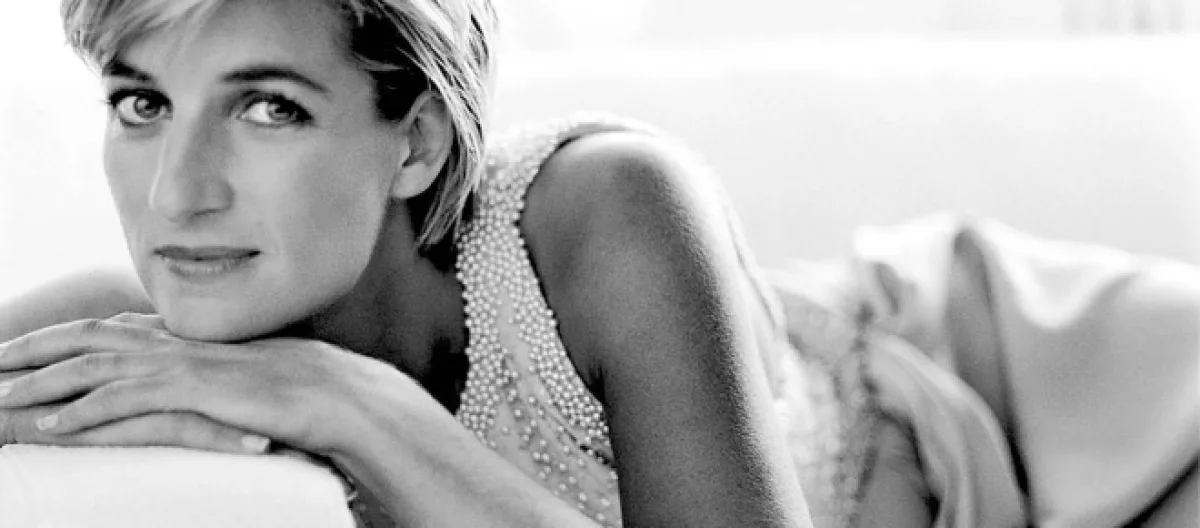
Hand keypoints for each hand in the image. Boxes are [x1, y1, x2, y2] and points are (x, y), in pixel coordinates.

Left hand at [0, 313, 395, 457]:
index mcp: (183, 338)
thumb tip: (180, 388)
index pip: (107, 330)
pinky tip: (54, 427)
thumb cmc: (292, 389)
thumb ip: (200, 376)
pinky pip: (125, 400)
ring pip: (94, 367)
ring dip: (42, 382)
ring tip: (1, 398)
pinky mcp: (191, 390)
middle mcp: (175, 343)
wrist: (331, 391)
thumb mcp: (235, 378)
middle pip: (87, 337)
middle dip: (33, 347)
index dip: (58, 337)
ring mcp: (182, 364)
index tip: (20, 347)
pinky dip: (83, 412)